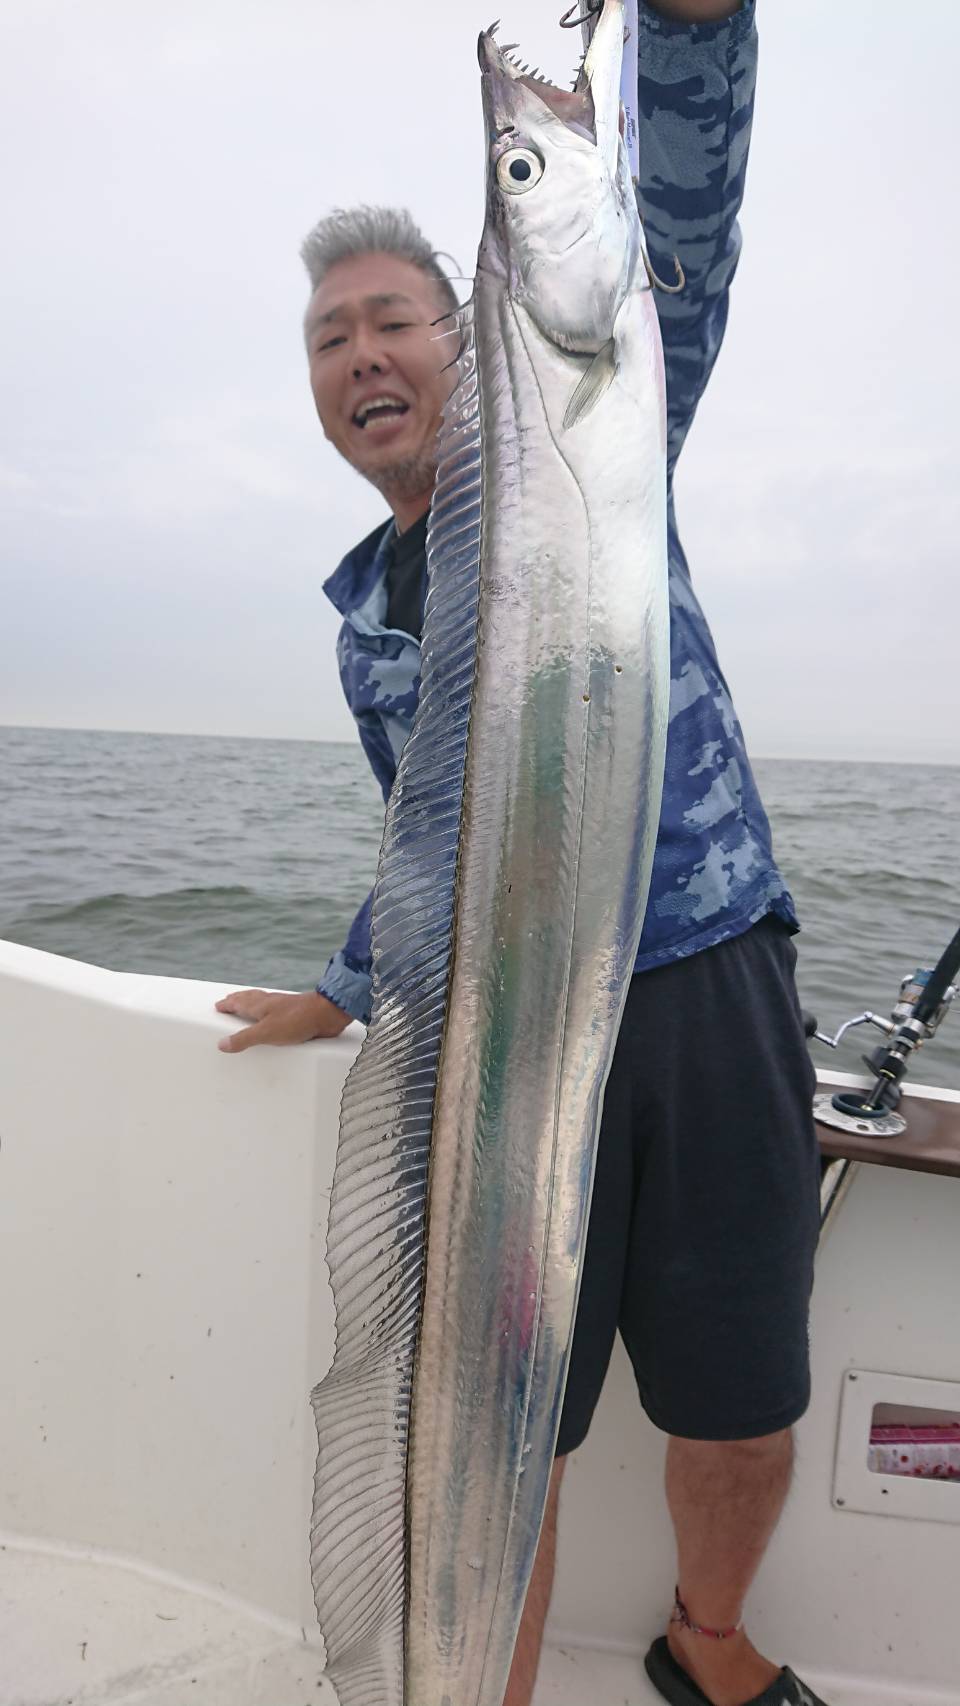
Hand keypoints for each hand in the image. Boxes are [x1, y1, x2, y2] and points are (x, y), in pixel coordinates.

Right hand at [214, 989, 351, 1052]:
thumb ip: (244, 1039)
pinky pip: (276, 1010)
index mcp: (260, 1005)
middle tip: (230, 1001)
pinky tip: (273, 1017)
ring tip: (247, 1006)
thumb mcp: (266, 1033)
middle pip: (249, 999)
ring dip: (252, 1003)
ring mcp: (283, 1006)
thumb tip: (221, 1044)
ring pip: (262, 1002)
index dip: (228, 1005)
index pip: (238, 1003)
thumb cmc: (296, 1020)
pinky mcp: (295, 1013)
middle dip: (238, 1000)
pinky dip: (268, 1011)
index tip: (219, 1005)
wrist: (326, 1014)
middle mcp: (270, 1003)